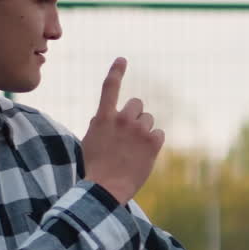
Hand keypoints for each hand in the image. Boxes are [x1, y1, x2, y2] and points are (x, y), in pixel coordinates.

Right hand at [81, 57, 163, 203]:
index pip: (110, 88)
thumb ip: (99, 125)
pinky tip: (143, 157)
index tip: (122, 59)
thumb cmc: (94, 169)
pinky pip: (159, 135)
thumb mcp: (89, 142)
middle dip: (136, 116)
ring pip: (149, 120)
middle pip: (137, 104)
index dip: (116, 71)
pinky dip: (153, 144)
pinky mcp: (153, 142)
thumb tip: (104, 116)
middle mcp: (122, 119)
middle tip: (130, 135)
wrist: (106, 189)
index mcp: (103, 118)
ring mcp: (139, 130)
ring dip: (144, 131)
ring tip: (134, 151)